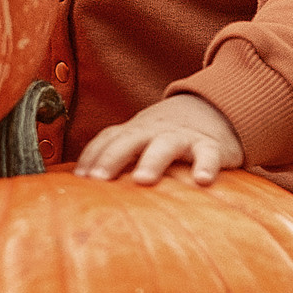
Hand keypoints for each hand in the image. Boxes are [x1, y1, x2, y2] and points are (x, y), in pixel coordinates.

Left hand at [74, 94, 243, 184]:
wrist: (213, 107)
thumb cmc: (165, 133)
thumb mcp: (139, 138)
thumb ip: (115, 154)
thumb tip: (80, 185)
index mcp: (134, 132)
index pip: (107, 139)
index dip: (91, 156)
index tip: (78, 178)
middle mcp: (154, 132)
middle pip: (129, 140)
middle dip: (112, 158)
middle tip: (98, 179)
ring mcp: (182, 137)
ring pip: (165, 146)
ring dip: (153, 161)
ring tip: (143, 180)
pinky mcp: (211, 146)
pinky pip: (209, 155)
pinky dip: (206, 166)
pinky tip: (202, 181)